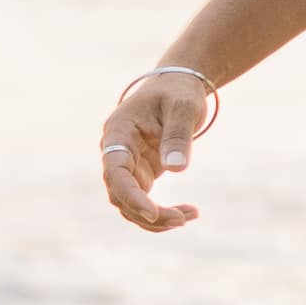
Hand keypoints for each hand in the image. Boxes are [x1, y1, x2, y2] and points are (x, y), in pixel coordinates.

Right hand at [102, 69, 221, 231]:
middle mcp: (116, 153)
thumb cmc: (178, 91)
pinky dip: (163, 213)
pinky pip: (145, 201)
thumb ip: (178, 135)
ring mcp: (128, 166)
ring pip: (130, 205)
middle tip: (183, 219)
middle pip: (120, 195)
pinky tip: (189, 213)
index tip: (153, 212)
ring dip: (156, 218)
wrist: (178, 85)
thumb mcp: (183, 106)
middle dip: (148, 213)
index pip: (115, 172)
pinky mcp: (141, 174)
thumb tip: (176, 169)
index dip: (130, 195)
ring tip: (190, 216)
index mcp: (118, 133)